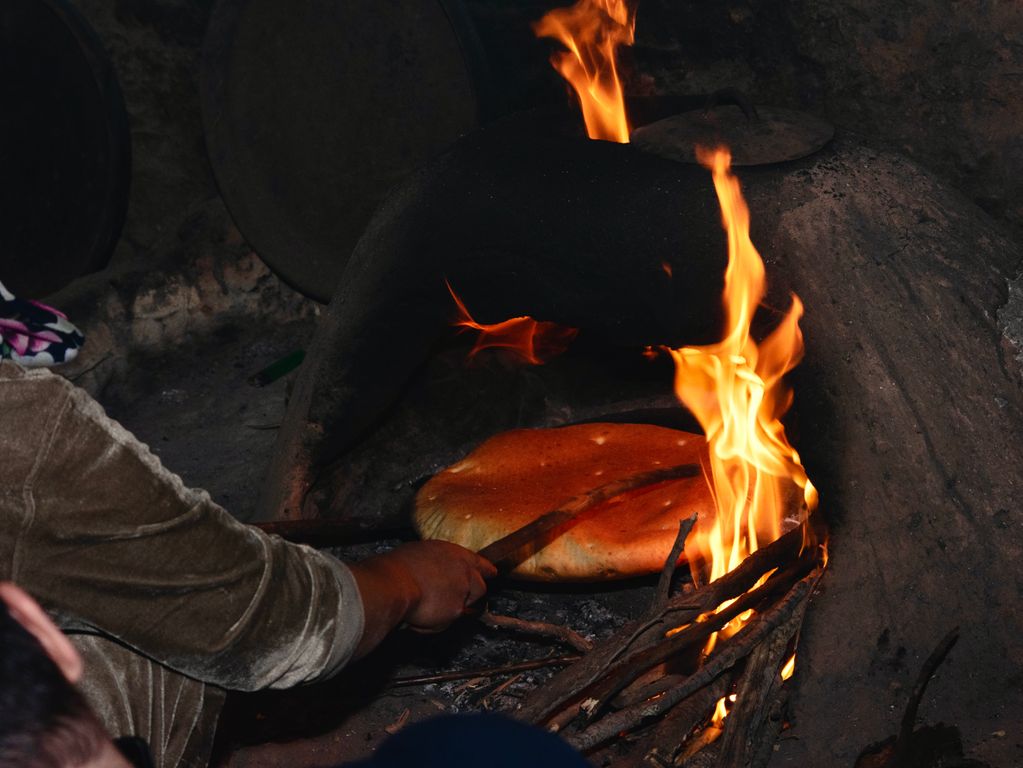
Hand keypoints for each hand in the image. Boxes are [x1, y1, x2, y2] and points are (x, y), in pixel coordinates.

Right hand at [349, 541, 496, 655]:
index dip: (485, 570)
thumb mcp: (419, 554)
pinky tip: (419, 618)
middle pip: (480, 586)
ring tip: (428, 609)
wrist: (393, 584)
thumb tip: (433, 573)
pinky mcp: (456, 610)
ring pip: (465, 606)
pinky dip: (435, 623)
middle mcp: (463, 570)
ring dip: (451, 609)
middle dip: (470, 595)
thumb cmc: (397, 567)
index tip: (491, 573)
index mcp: (454, 553)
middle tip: (452, 600)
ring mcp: (462, 591)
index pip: (479, 562)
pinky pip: (448, 621)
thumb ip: (435, 564)